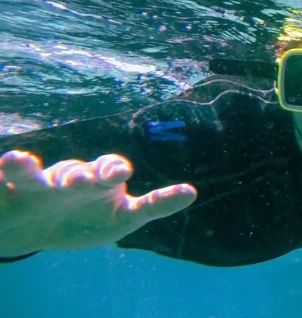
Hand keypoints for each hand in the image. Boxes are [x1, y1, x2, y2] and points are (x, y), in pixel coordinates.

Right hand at [0, 150, 196, 256]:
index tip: (120, 173)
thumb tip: (192, 191)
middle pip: (73, 173)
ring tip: (19, 160)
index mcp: (98, 180)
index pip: (109, 168)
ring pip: (30, 174)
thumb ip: (154, 205)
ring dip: (25, 167)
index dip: (113, 169)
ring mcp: (35, 186)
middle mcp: (67, 178)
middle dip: (77, 177)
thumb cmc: (88, 220)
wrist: (38, 231)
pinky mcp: (5, 196)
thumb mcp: (123, 219)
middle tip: (77, 183)